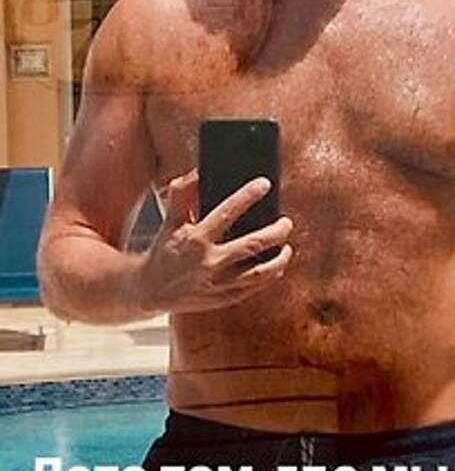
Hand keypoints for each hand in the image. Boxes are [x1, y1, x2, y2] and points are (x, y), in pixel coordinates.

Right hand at [137, 169, 292, 313]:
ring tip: (287, 247)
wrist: (150, 290)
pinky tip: (277, 267)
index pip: (227, 212)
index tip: (264, 184)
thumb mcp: (169, 221)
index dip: (248, 195)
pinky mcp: (224, 298)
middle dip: (276, 232)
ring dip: (279, 259)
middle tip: (286, 222)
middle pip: (253, 244)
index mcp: (197, 238)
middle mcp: (210, 261)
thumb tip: (197, 172)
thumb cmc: (164, 251)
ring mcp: (219, 283)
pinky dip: (269, 277)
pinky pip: (254, 288)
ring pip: (260, 273)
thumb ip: (181, 194)